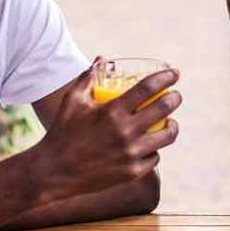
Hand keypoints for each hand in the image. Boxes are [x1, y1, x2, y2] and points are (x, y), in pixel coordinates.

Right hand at [31, 65, 180, 200]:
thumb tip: (102, 58)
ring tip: (170, 122)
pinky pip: (154, 158)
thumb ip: (87, 77)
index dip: (165, 78)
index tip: (175, 73)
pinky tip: (152, 145)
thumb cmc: (62, 131)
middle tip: (175, 95)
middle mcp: (125, 132)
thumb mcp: (72, 100)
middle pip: (164, 109)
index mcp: (112, 111)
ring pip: (167, 136)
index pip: (148, 88)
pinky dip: (155, 149)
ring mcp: (131, 153)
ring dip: (172, 126)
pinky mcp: (132, 172)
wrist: (54, 171)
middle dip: (175, 98)